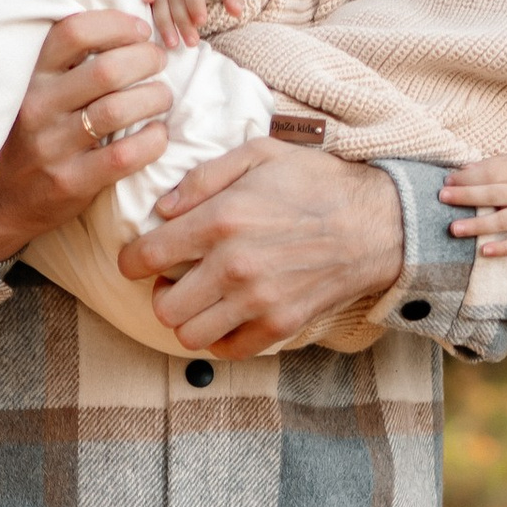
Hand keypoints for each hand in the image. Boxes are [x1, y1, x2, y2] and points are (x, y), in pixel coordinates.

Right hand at [0, 7, 172, 268]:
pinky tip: (157, 134)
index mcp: (32, 78)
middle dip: (146, 58)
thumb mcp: (34, 92)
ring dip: (155, 97)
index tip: (140, 30)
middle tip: (159, 62)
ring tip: (162, 97)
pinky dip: (153, 140)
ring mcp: (54, 147)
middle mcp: (39, 108)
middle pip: (107, 69)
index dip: (116, 24)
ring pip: (118, 110)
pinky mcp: (72, 183)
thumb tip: (122, 27)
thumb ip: (66, 65)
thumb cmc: (27, 137)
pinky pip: (124, 156)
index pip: (74, 32)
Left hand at [127, 141, 405, 355]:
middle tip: (173, 280)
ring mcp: (258, 301)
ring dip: (187, 320)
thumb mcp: (259, 155)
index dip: (130, 262)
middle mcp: (233, 266)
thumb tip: (162, 208)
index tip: (136, 261)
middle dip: (159, 295)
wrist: (376, 222)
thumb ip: (203, 177)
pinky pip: (228, 350)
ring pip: (189, 336)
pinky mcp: (280, 325)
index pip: (144, 257)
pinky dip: (220, 338)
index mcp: (220, 220)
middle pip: (163, 307)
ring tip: (200, 300)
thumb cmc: (316, 182)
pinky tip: (229, 315)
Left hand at [440, 150, 506, 259]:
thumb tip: (461, 171)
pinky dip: (503, 248)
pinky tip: (484, 251)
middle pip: (492, 195)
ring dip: (477, 225)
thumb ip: (490, 165)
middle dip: (466, 196)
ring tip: (454, 229)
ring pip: (501, 221)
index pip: (489, 173)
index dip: (467, 177)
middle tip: (443, 197)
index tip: (447, 182)